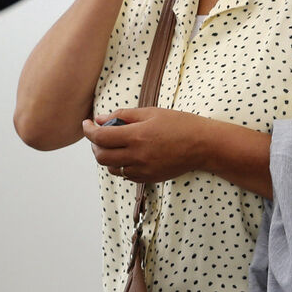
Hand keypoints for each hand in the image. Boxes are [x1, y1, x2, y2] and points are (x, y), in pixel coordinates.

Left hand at [82, 108, 206, 183]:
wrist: (204, 145)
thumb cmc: (179, 124)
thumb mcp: (151, 113)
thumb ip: (123, 115)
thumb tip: (100, 119)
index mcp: (136, 136)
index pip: (100, 137)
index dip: (88, 130)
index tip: (87, 123)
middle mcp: (137, 155)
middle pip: (101, 156)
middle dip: (94, 145)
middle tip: (97, 135)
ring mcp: (143, 169)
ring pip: (111, 168)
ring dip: (106, 156)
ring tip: (112, 145)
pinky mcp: (149, 178)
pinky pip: (125, 175)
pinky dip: (120, 165)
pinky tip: (126, 154)